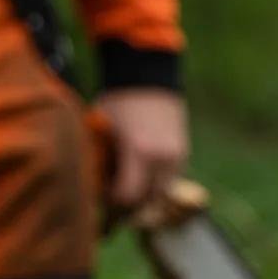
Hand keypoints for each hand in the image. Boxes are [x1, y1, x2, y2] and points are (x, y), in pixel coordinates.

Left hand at [96, 89, 188, 210]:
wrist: (149, 72)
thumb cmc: (118, 100)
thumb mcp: (102, 131)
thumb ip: (101, 162)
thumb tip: (94, 191)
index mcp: (140, 152)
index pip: (128, 197)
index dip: (112, 202)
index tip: (101, 198)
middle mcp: (163, 158)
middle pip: (146, 201)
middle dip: (128, 206)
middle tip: (112, 203)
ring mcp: (176, 157)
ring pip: (159, 194)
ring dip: (143, 197)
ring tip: (126, 191)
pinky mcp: (183, 154)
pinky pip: (168, 182)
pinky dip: (153, 185)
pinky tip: (139, 177)